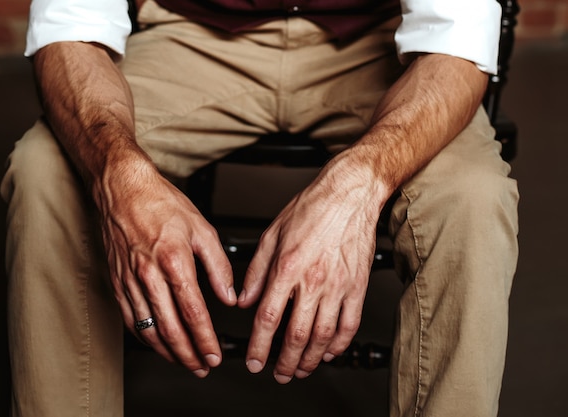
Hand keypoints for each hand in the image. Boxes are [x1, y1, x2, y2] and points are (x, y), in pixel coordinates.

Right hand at [94, 154, 235, 377]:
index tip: (214, 354)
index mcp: (174, 260)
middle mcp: (148, 274)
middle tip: (201, 367)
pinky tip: (156, 342)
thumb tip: (229, 296)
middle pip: (169, 328)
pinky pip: (130, 318)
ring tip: (183, 362)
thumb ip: (218, 266)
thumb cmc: (160, 203)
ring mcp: (129, 280)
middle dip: (188, 354)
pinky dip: (144, 336)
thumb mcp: (202, 228)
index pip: (192, 312)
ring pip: (148, 328)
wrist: (123, 189)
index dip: (204, 339)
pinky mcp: (117, 282)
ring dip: (167, 351)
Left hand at [238, 155, 386, 382]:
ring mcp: (338, 285)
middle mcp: (313, 280)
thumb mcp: (271, 234)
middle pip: (296, 334)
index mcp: (287, 267)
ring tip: (301, 369)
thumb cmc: (311, 208)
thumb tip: (243, 300)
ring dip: (310, 359)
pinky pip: (350, 324)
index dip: (259, 346)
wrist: (349, 194)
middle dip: (285, 362)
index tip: (255, 361)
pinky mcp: (357, 285)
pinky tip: (329, 351)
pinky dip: (339, 344)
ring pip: (323, 335)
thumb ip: (255, 272)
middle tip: (279, 374)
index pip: (268, 318)